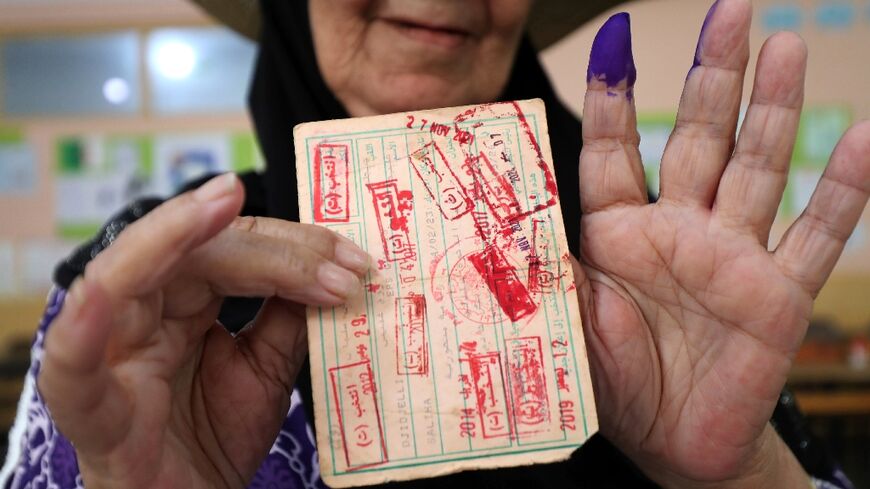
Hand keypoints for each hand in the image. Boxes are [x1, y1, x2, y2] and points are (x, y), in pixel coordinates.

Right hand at [37, 174, 370, 488]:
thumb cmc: (217, 437)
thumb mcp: (268, 368)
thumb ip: (289, 316)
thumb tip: (329, 263)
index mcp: (182, 302)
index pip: (232, 250)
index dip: (294, 248)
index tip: (354, 262)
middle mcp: (143, 316)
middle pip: (192, 253)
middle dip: (268, 247)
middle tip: (335, 259)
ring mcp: (113, 357)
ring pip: (124, 278)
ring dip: (173, 237)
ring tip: (221, 203)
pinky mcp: (93, 411)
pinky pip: (71, 368)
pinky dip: (81, 331)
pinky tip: (104, 297)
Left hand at [576, 2, 868, 486]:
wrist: (670, 444)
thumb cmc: (613, 384)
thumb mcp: (565, 324)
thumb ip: (543, 272)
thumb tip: (492, 228)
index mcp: (617, 232)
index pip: (616, 148)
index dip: (617, 95)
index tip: (615, 37)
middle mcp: (678, 229)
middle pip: (699, 135)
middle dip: (714, 74)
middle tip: (731, 8)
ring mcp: (733, 255)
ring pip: (757, 166)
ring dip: (772, 107)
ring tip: (783, 46)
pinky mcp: (778, 295)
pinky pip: (815, 236)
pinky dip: (842, 191)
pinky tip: (863, 138)